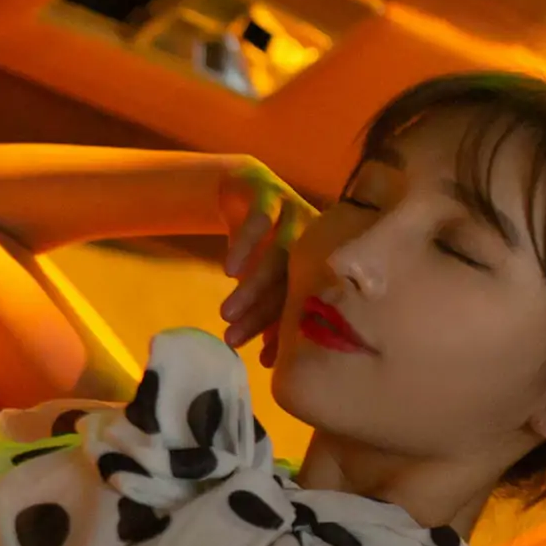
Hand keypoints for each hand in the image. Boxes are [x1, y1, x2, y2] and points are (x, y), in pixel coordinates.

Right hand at [212, 158, 313, 368]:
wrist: (243, 187)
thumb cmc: (260, 241)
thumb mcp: (262, 276)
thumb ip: (268, 308)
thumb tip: (269, 357)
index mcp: (319, 262)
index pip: (302, 302)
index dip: (284, 332)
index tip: (264, 359)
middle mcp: (313, 238)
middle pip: (291, 281)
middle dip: (262, 313)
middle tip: (235, 338)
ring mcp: (294, 213)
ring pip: (278, 254)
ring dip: (252, 285)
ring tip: (226, 313)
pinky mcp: (270, 193)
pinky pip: (260, 220)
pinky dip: (246, 244)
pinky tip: (228, 270)